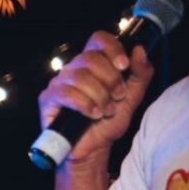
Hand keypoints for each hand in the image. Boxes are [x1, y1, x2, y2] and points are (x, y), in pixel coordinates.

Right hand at [37, 31, 153, 163]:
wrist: (93, 148)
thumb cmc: (107, 123)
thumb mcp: (132, 97)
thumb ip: (141, 74)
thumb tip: (140, 50)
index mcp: (92, 65)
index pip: (97, 40)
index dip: (112, 49)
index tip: (123, 66)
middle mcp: (73, 70)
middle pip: (90, 58)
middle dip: (110, 79)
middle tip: (117, 97)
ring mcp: (58, 83)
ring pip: (80, 77)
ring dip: (99, 96)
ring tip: (105, 111)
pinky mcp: (47, 99)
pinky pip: (66, 94)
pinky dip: (84, 105)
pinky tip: (93, 115)